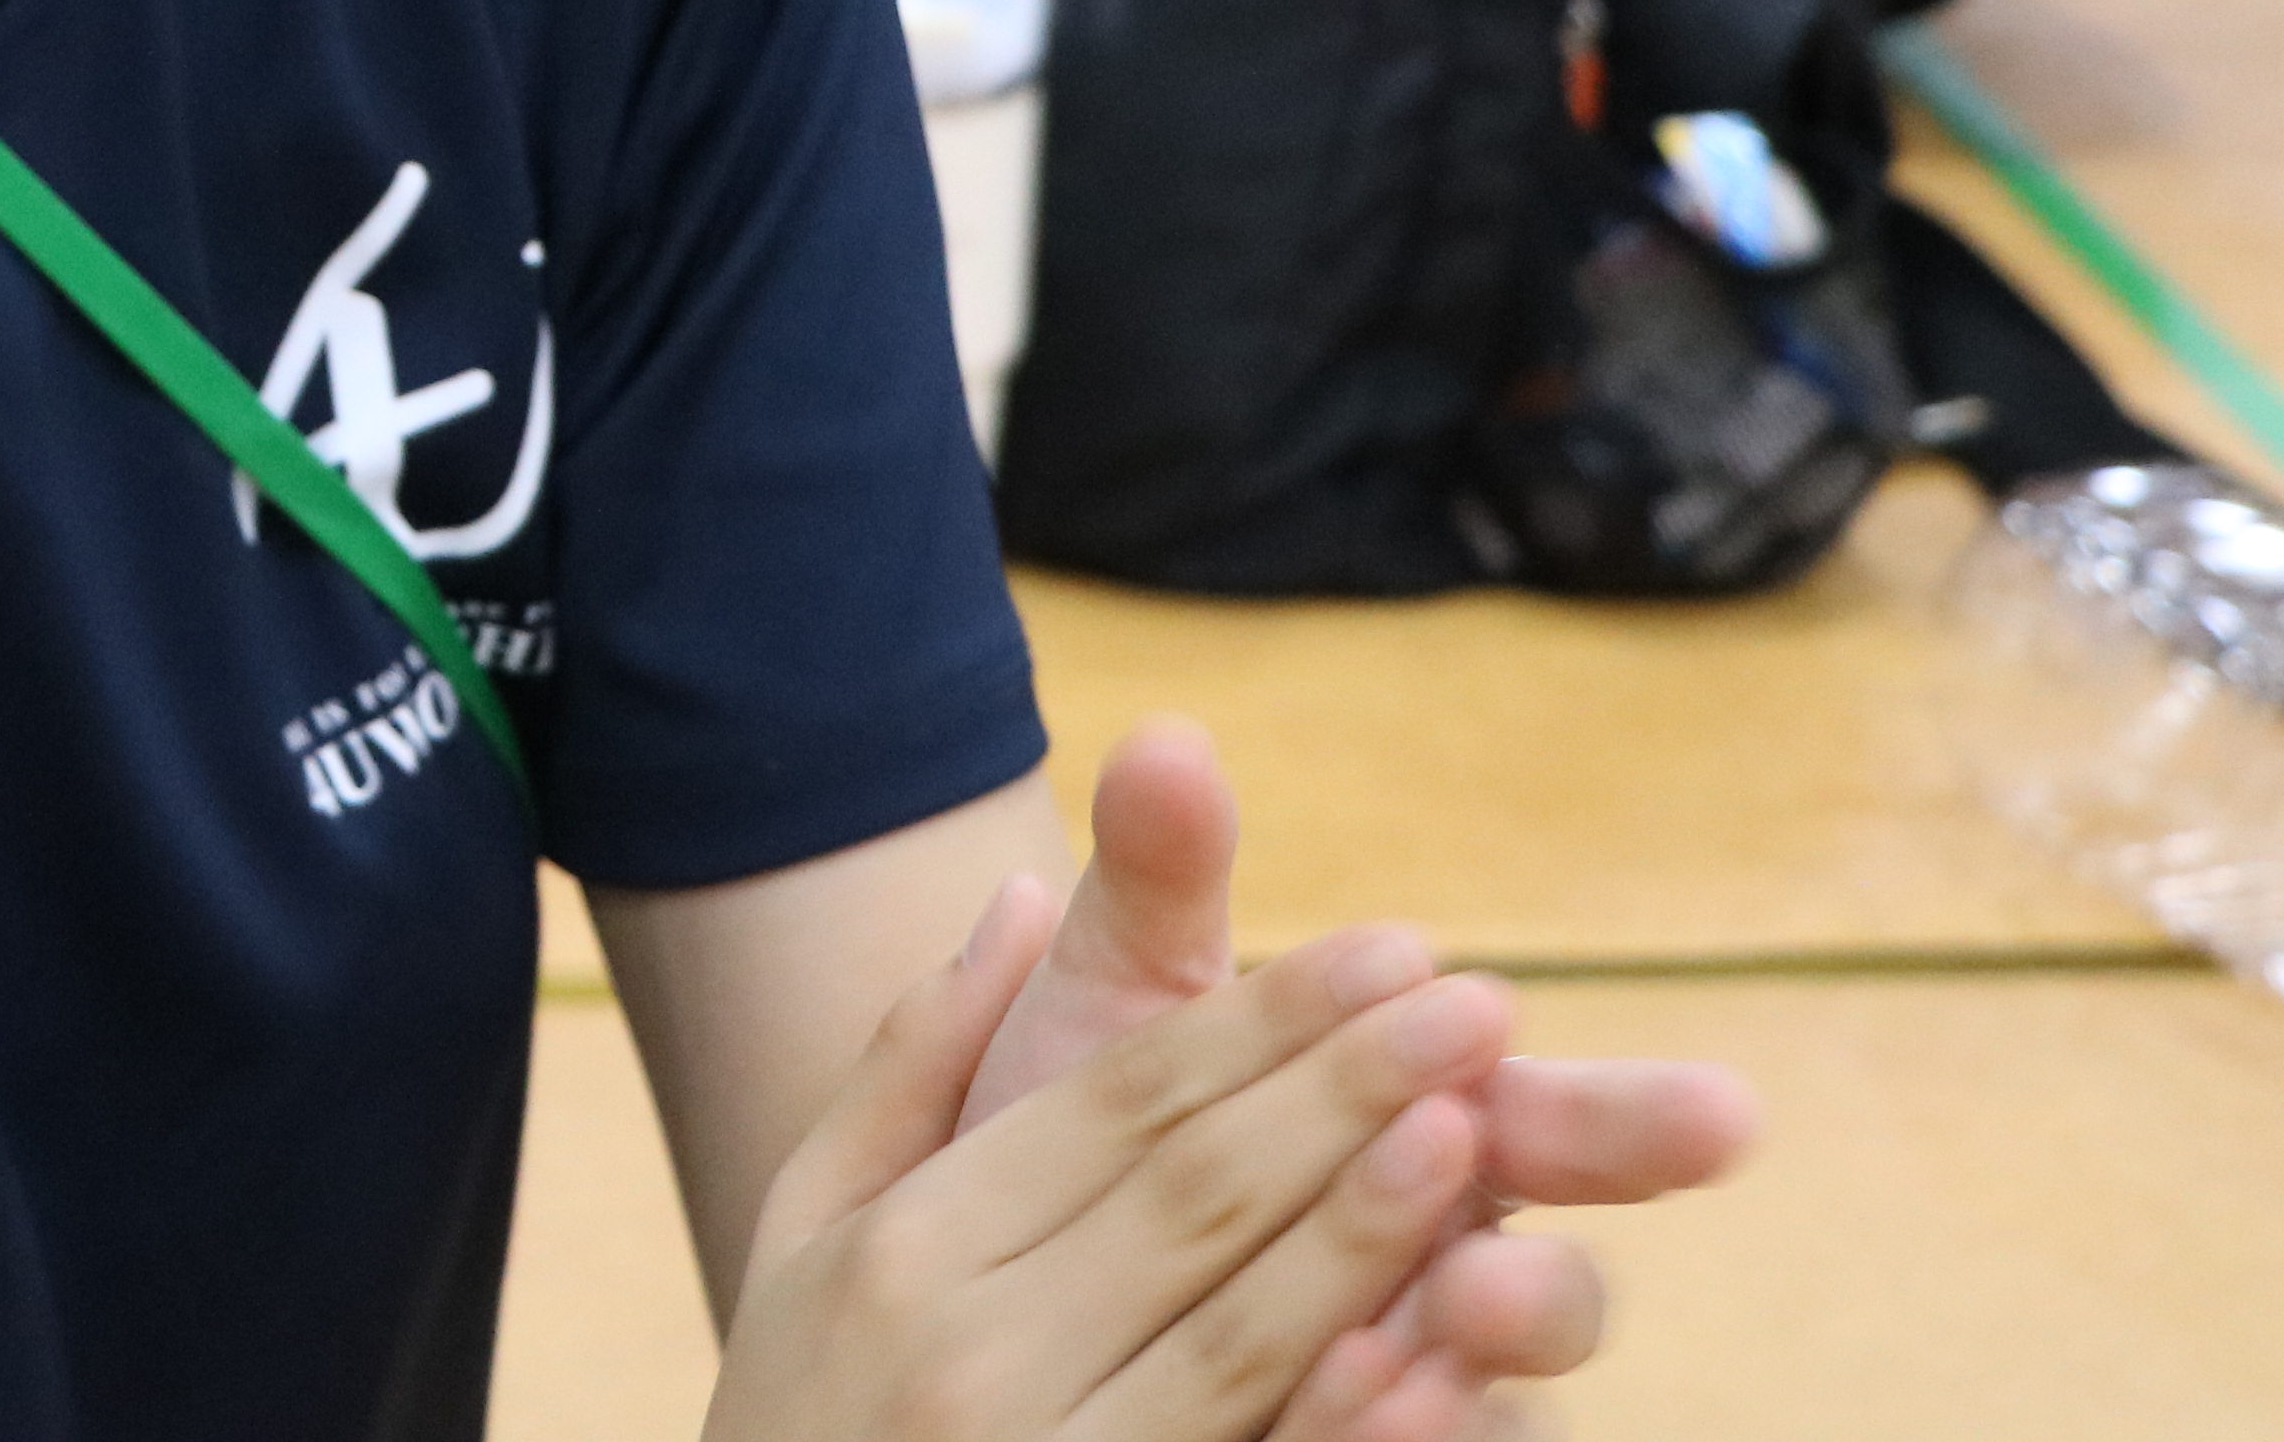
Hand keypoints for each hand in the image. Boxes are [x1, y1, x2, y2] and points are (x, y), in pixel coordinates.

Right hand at [705, 886, 1523, 1441]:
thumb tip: (1016, 894)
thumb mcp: (807, 1231)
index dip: (1263, 1018)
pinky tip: (1429, 1355)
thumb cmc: (802, 1414)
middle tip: (1481, 1006)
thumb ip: (909, 1065)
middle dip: (1343, 1089)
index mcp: (902, 1253)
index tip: (1392, 947)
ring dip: (1361, 1227)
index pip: (1119, 1104)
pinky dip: (1337, 1419)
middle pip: (1190, 1195)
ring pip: (1233, 1333)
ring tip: (1469, 1129)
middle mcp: (966, 1359)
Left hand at [951, 726, 1761, 1435]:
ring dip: (1459, 1376)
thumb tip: (1166, 738)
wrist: (962, 1283)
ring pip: (1479, 1407)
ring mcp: (1391, 1389)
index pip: (1561, 1131)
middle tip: (1501, 1272)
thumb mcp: (1112, 1007)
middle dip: (1551, 1285)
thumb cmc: (1071, 1133)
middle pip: (1553, 1296)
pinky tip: (1353, 1405)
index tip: (1727, 1117)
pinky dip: (1373, 1441)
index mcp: (1427, 1141)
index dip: (1649, 1128)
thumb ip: (1160, 886)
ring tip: (1422, 1339)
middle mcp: (1433, 1280)